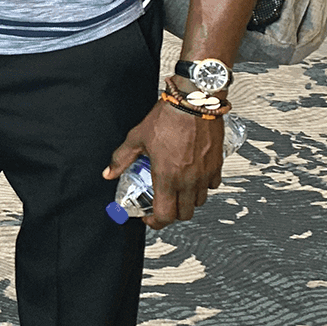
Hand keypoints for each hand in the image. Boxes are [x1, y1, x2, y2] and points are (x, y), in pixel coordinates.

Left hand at [104, 100, 223, 228]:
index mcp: (167, 177)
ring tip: (177, 190)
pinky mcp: (216, 166)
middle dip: (172, 214)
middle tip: (162, 205)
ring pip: (199, 202)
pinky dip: (203, 187)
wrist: (193, 103)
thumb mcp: (137, 138)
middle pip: (184, 214)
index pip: (165, 215)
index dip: (155, 223)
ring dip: (188, 201)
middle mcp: (188, 181)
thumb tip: (109, 172)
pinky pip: (212, 186)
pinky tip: (193, 176)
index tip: (149, 219)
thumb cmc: (168, 118)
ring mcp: (204, 175)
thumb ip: (121, 158)